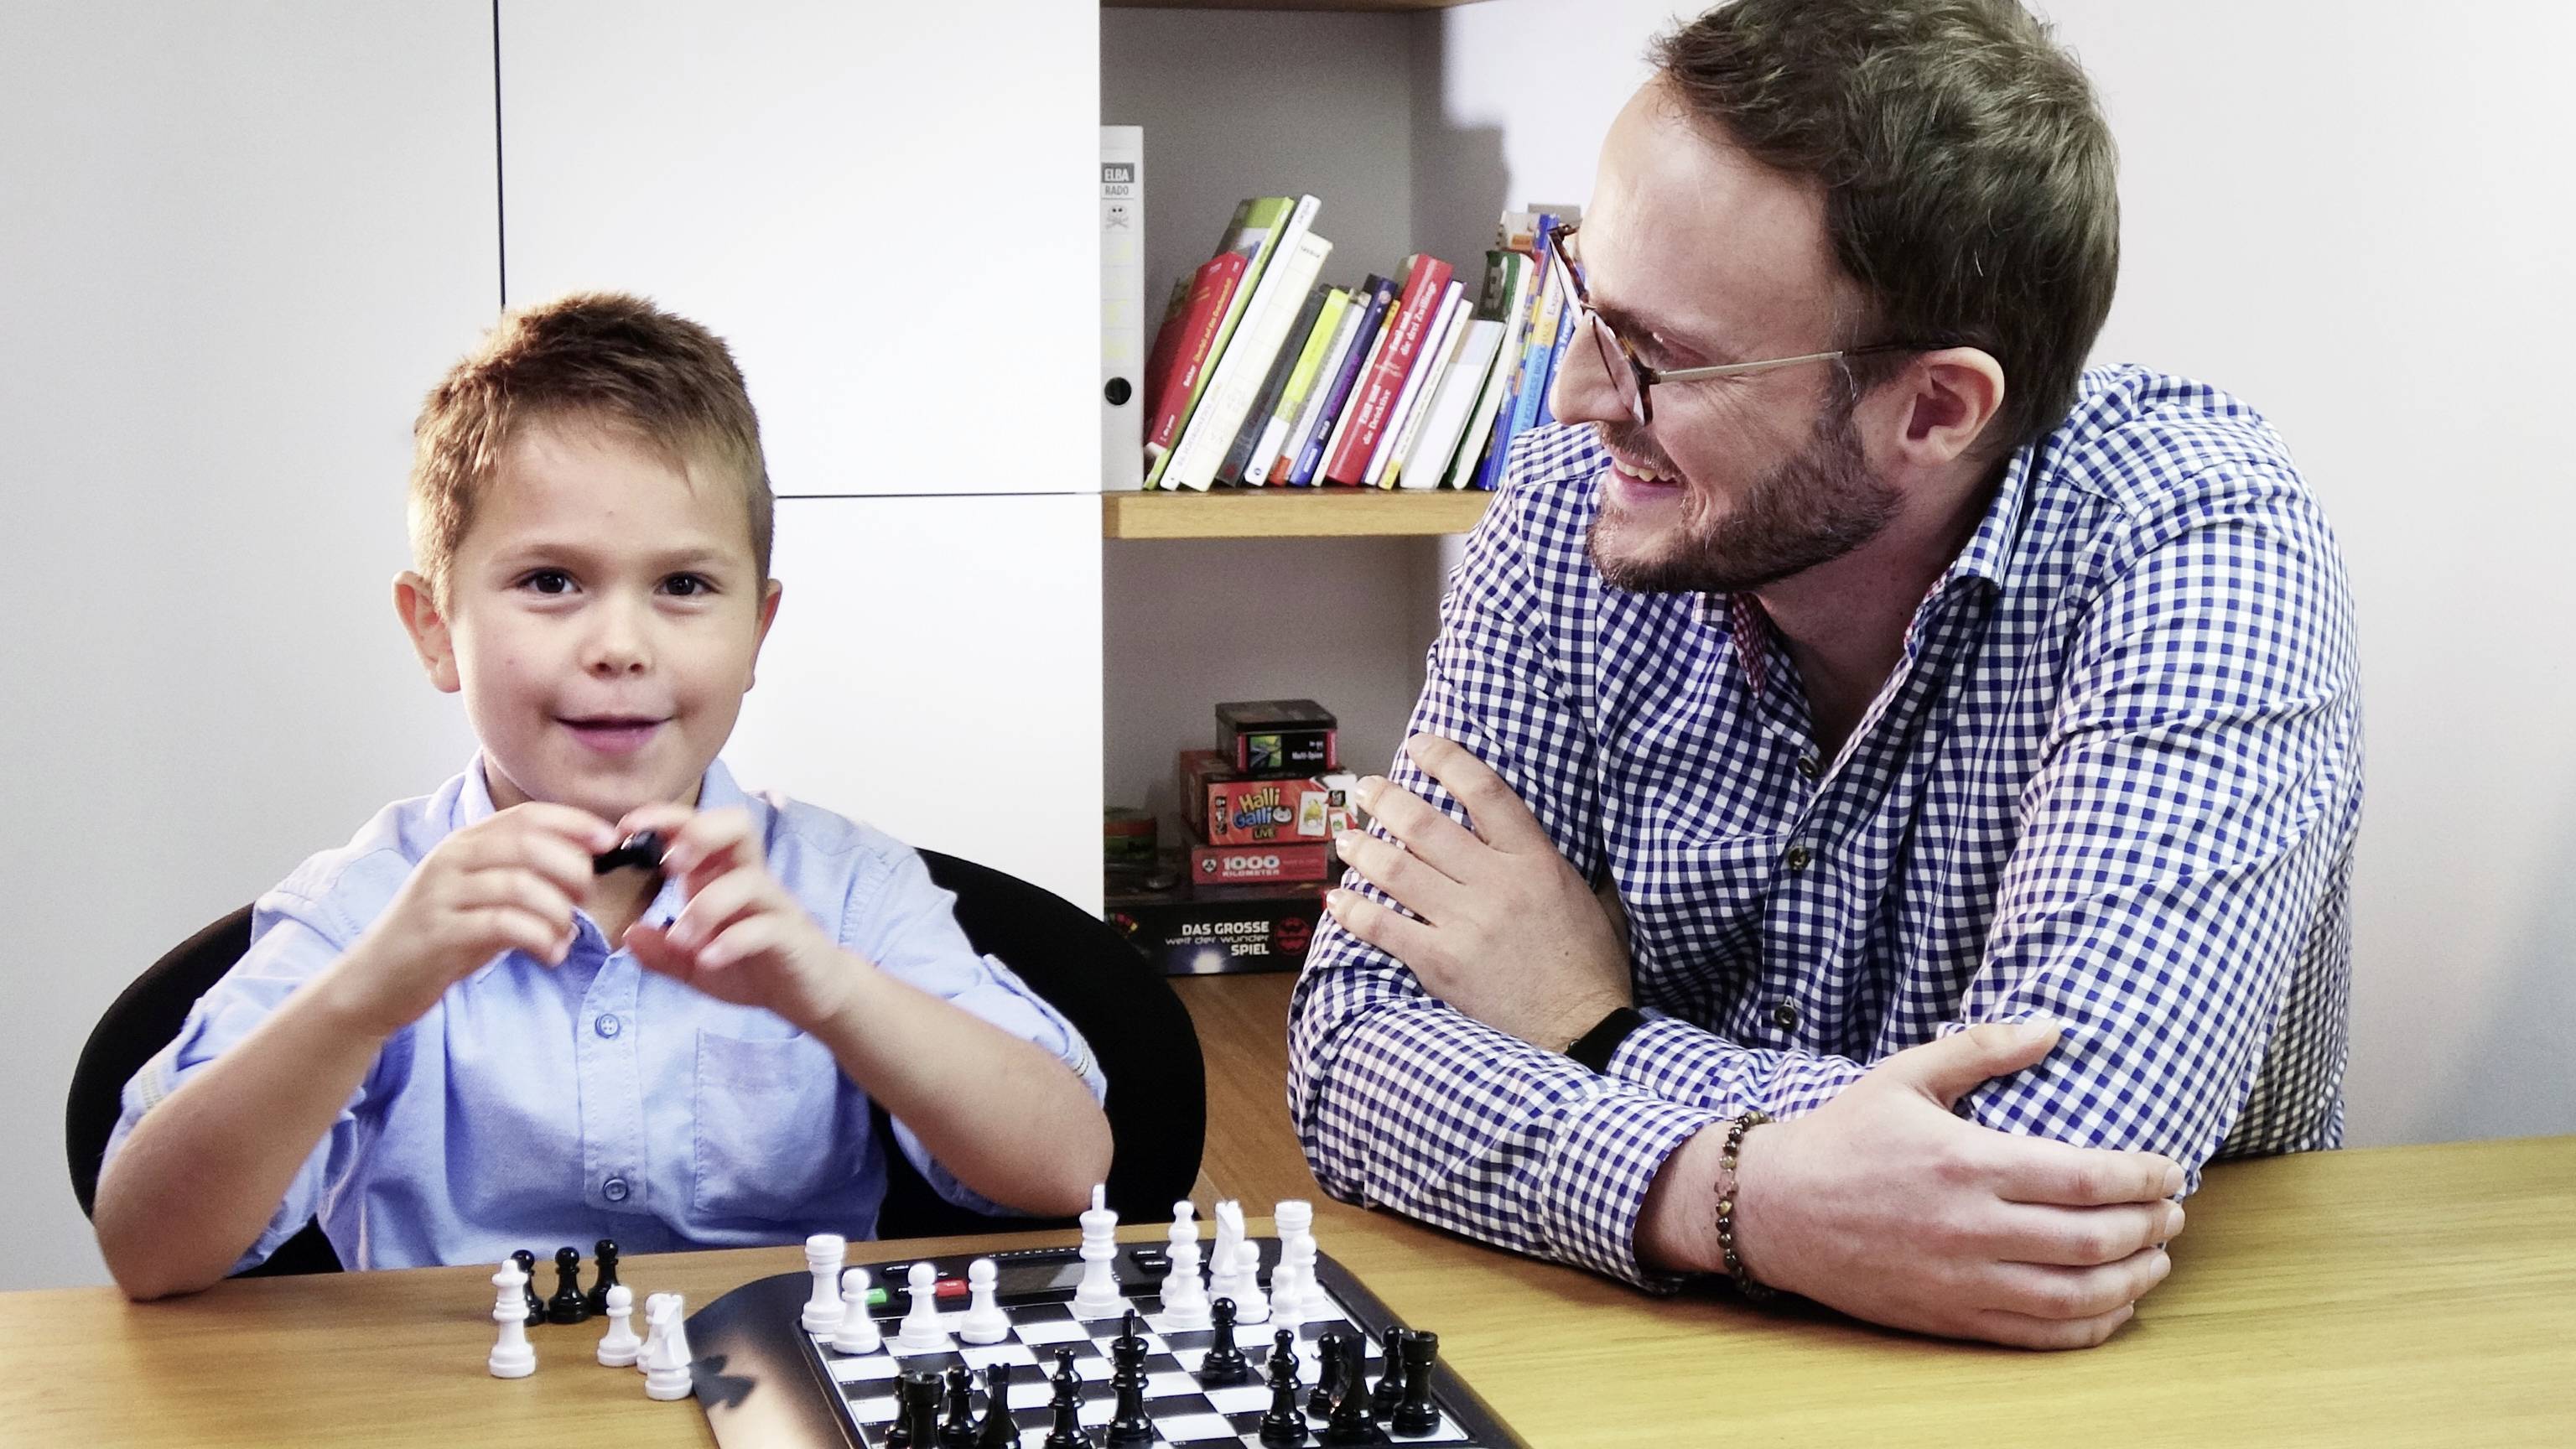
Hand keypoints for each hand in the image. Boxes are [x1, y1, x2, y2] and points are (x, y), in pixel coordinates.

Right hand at [325, 803, 616, 1037]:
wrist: (376, 981)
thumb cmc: (443, 936)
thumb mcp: (484, 897)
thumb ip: (525, 877)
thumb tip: (587, 866)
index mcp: (466, 843)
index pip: (528, 816)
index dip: (575, 824)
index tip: (609, 841)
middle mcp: (452, 859)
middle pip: (530, 845)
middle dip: (573, 869)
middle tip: (585, 898)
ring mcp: (442, 894)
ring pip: (522, 885)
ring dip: (559, 912)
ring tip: (565, 935)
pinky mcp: (438, 932)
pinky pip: (504, 924)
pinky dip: (540, 938)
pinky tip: (550, 954)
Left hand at [615, 803, 864, 1031]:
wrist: (808, 995)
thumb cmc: (753, 968)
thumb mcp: (695, 966)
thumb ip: (662, 954)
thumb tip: (629, 934)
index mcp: (721, 876)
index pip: (698, 827)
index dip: (666, 818)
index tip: (626, 828)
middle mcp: (749, 880)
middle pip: (738, 826)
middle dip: (700, 833)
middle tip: (669, 864)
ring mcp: (774, 906)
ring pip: (748, 879)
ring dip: (708, 905)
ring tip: (683, 940)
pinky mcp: (791, 936)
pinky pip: (765, 927)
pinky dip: (733, 941)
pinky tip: (709, 959)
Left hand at [1325, 733, 1630, 1049]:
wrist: (1584, 1030)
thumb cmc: (1591, 967)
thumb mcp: (1596, 899)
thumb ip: (1571, 863)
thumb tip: (1574, 837)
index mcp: (1535, 860)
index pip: (1484, 791)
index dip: (1447, 760)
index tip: (1420, 747)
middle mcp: (1497, 884)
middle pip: (1426, 825)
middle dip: (1386, 800)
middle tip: (1366, 790)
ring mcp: (1466, 923)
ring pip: (1397, 870)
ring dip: (1362, 849)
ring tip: (1345, 838)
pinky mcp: (1442, 964)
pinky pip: (1384, 928)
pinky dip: (1354, 911)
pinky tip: (1336, 899)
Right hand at [1728, 1021, 2186, 1349]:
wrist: (1774, 1210)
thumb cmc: (1843, 1137)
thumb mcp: (1905, 1075)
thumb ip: (1982, 1048)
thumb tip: (2054, 1027)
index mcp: (1967, 1162)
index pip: (2087, 1179)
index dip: (2145, 1179)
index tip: (2172, 1171)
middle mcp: (1971, 1227)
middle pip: (2096, 1240)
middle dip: (2153, 1228)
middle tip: (2174, 1214)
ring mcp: (1962, 1280)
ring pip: (2078, 1296)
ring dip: (2134, 1281)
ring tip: (2155, 1261)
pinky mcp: (1949, 1318)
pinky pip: (2040, 1336)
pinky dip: (2091, 1327)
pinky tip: (2113, 1307)